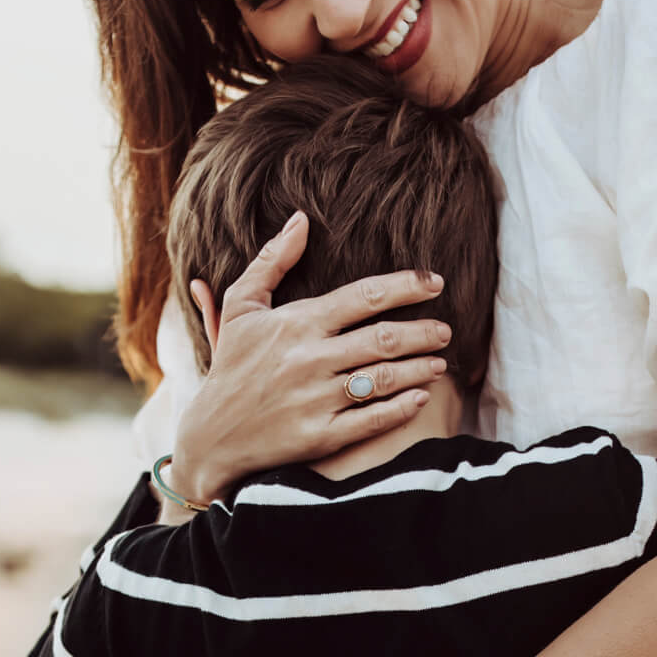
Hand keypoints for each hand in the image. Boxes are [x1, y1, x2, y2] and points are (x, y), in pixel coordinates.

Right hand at [170, 212, 452, 504]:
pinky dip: (402, 408)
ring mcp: (315, 400)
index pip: (362, 296)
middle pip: (382, 339)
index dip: (406, 286)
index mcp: (296, 324)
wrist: (210, 438)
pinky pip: (372, 420)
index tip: (435, 283)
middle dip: (423, 332)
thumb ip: (272, 261)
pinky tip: (422, 398)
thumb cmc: (231, 365)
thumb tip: (301, 219)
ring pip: (383, 379)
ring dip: (419, 369)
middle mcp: (308, 360)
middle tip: (446, 330)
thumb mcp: (241, 307)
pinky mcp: (319, 437)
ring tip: (440, 363)